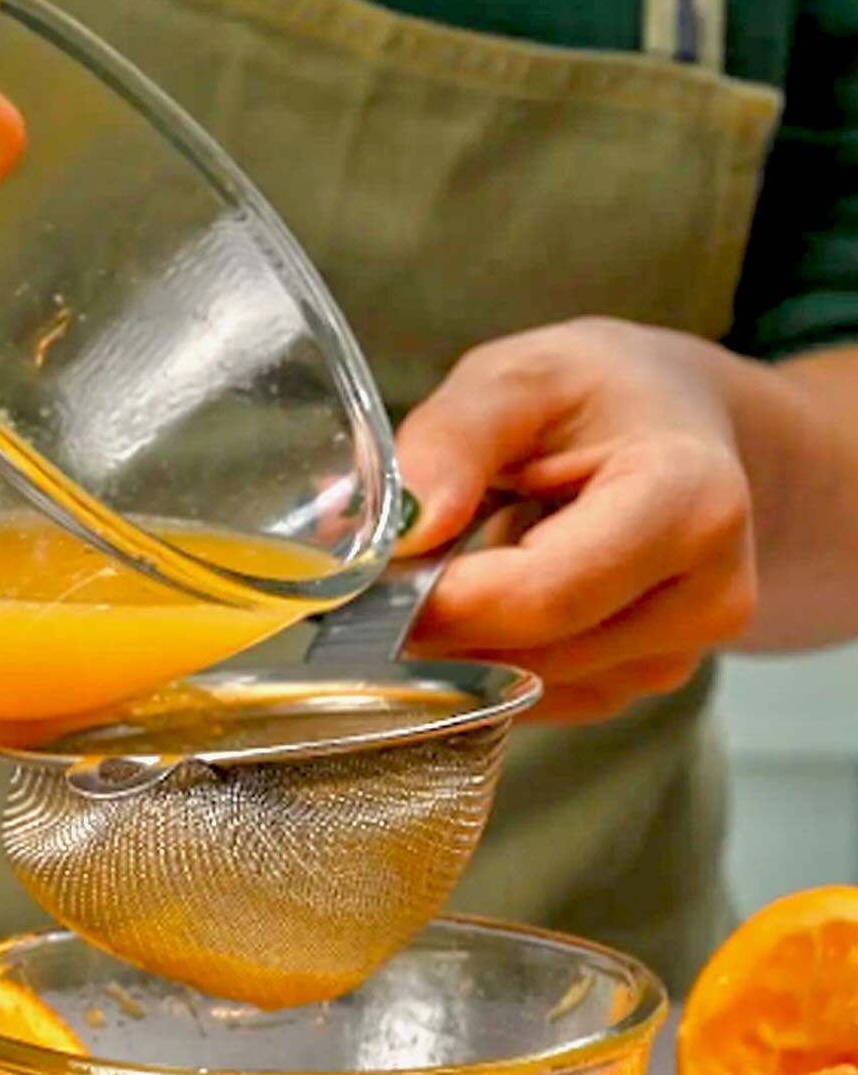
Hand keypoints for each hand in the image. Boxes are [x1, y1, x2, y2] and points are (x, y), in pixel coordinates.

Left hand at [396, 318, 757, 724]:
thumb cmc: (605, 395)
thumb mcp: (525, 375)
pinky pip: (533, 698)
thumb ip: (457, 438)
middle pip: (532, 653)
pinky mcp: (640, 689)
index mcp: (692, 503)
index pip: (546, 596)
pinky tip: (487, 599)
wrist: (686, 432)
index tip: (370, 578)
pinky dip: (485, 657)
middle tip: (378, 576)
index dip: (444, 601)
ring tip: (448, 567)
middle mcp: (705, 598)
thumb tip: (405, 530)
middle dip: (439, 624)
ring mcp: (676, 657)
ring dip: (458, 643)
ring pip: (524, 686)